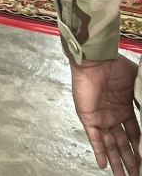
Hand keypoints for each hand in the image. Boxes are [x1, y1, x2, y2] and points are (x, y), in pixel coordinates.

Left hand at [71, 56, 140, 175]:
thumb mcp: (136, 84)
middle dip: (130, 161)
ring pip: (110, 145)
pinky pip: (94, 138)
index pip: (134, 134)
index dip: (140, 147)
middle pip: (123, 144)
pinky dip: (99, 152)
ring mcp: (101, 117)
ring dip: (116, 162)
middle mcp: (113, 116)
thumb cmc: (115, 67)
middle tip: (136, 175)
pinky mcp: (88, 117)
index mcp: (125, 109)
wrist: (95, 61)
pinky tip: (103, 165)